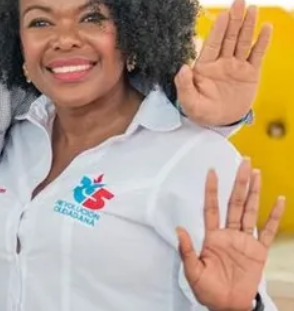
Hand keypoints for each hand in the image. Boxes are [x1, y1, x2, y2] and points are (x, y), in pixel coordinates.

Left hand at [175, 0, 270, 125]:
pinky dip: (262, 42)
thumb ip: (184, 84)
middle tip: (239, 1)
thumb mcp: (189, 101)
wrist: (219, 121)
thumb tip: (182, 68)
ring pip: (243, 42)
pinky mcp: (250, 73)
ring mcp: (236, 66)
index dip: (218, 29)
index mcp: (204, 66)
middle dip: (234, 19)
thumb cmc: (201, 111)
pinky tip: (266, 28)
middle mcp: (221, 62)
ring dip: (248, 25)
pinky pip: (257, 55)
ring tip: (252, 8)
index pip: (213, 43)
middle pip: (229, 37)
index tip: (223, 14)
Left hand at [177, 158, 285, 310]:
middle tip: (243, 162)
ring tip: (257, 173)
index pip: (211, 208)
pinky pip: (267, 230)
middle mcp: (228, 234)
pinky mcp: (258, 250)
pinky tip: (278, 200)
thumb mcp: (192, 271)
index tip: (211, 171)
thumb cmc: (207, 290)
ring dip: (254, 192)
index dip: (211, 190)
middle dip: (238, 183)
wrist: (227, 305)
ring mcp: (244, 240)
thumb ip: (187, 250)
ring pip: (250, 211)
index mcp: (211, 237)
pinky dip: (273, 215)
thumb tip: (180, 229)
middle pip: (234, 203)